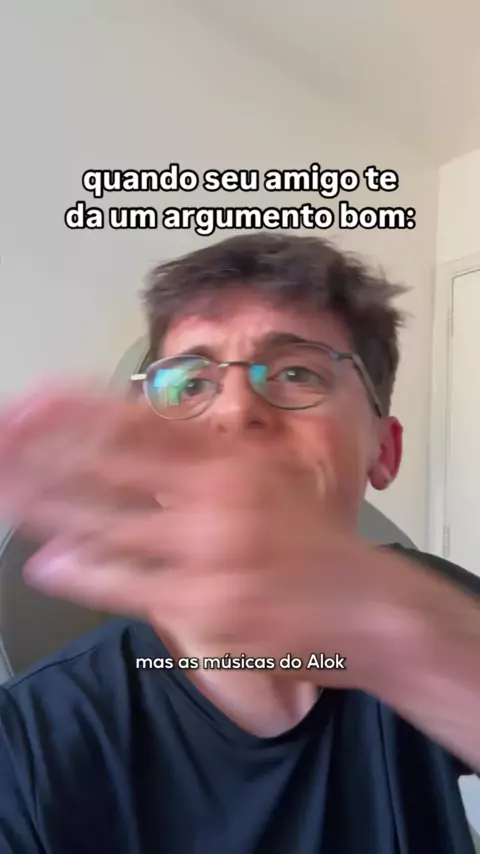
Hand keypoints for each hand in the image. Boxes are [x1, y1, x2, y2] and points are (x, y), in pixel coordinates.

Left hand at [0, 387, 403, 688]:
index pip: (140, 421)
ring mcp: (209, 552)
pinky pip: (126, 585)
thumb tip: (135, 446)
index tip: (34, 398)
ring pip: (107, 523)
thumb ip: (201, 462)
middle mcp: (218, 498)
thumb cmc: (310, 542)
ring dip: (46, 508)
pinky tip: (47, 563)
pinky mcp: (204, 605)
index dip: (79, 408)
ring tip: (6, 491)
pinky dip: (81, 573)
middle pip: (111, 465)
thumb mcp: (264, 479)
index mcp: (230, 460)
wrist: (365, 604)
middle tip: (1, 440)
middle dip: (45, 453)